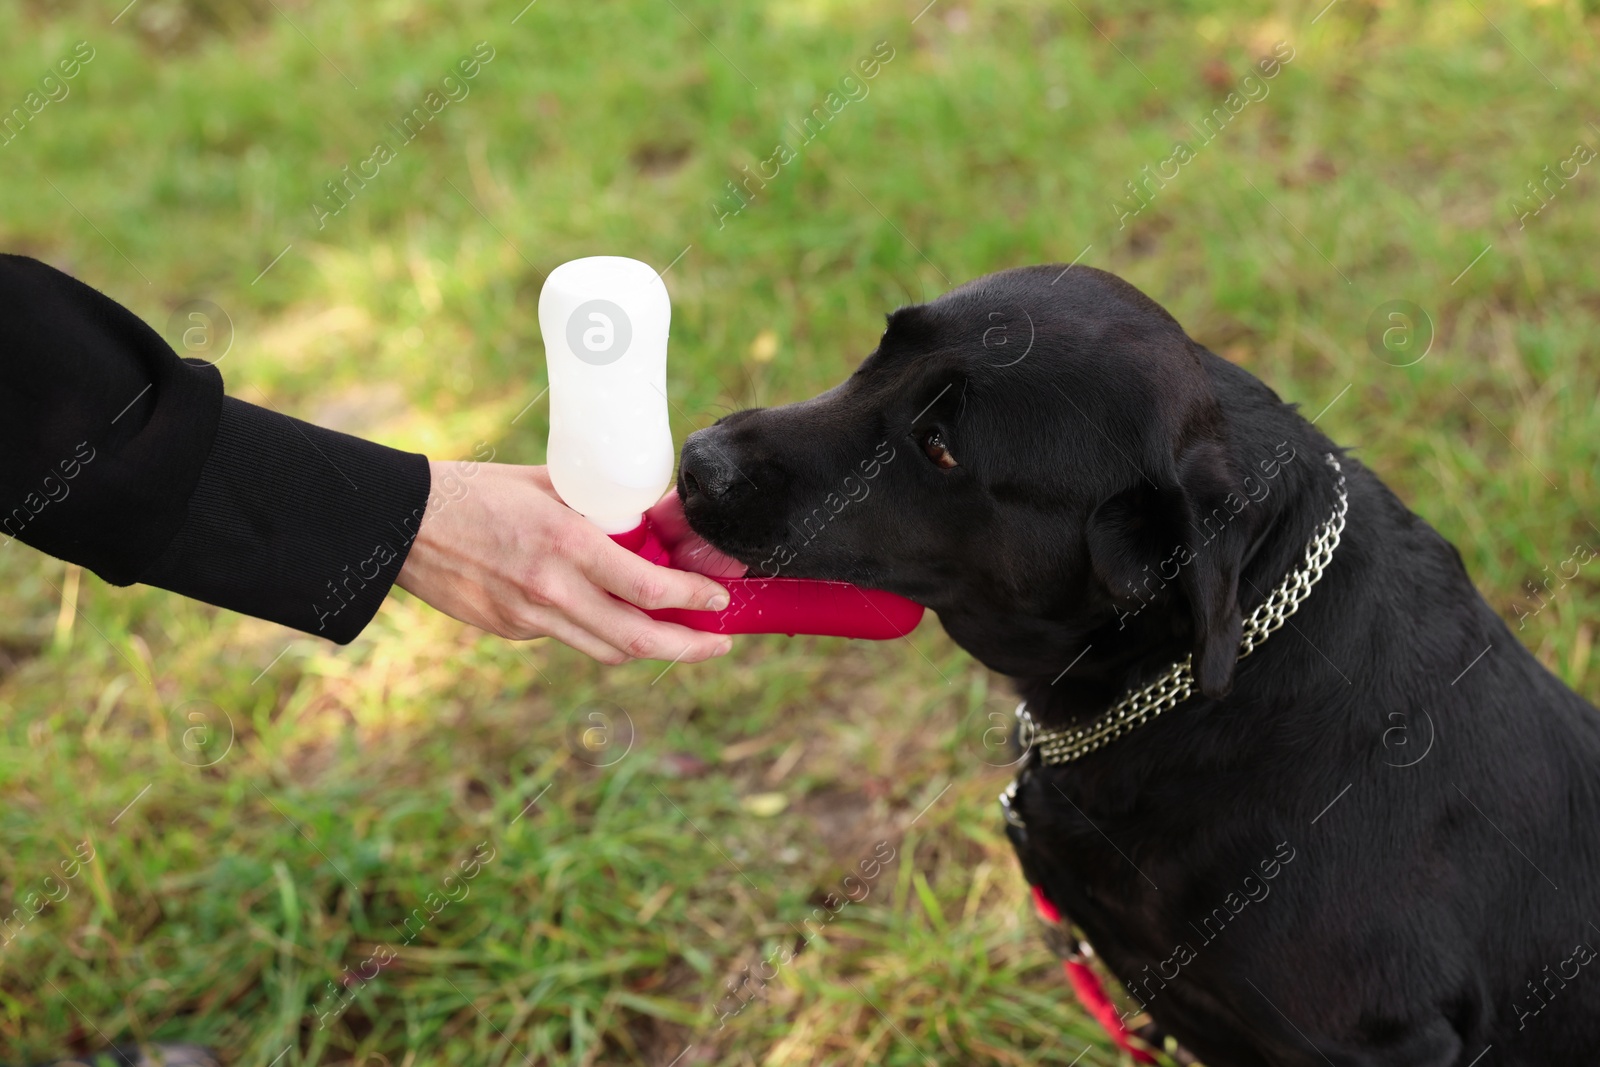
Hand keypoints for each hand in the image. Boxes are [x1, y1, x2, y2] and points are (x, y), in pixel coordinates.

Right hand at [396, 461, 733, 663]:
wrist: (403, 523)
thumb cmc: (478, 491)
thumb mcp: (549, 485)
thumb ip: (600, 507)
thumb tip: (653, 517)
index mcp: (568, 545)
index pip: (648, 588)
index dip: (693, 601)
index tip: (719, 601)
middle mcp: (553, 590)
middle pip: (637, 639)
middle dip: (689, 647)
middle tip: (719, 643)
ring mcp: (529, 618)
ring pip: (606, 649)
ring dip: (648, 648)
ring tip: (680, 639)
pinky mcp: (510, 631)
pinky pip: (568, 636)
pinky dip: (597, 629)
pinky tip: (607, 611)